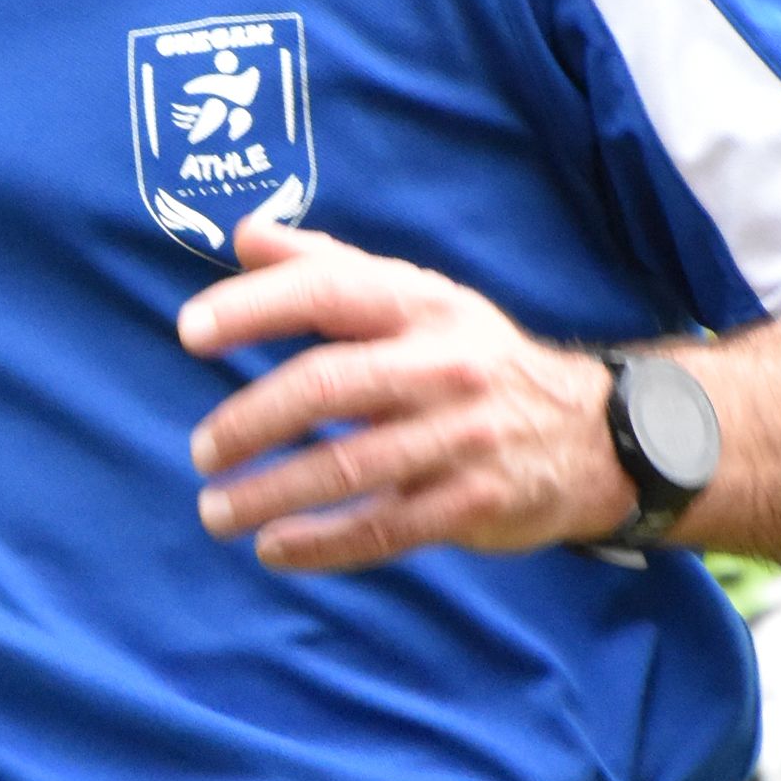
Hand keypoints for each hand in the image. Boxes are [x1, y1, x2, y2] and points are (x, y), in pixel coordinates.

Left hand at [179, 218, 623, 570]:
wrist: (591, 432)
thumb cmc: (473, 358)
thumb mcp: (417, 298)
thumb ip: (328, 266)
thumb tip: (245, 233)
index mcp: (423, 305)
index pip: (327, 293)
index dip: (253, 307)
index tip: (189, 333)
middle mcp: (443, 365)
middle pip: (327, 386)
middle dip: (249, 420)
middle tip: (200, 450)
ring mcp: (461, 438)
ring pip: (346, 468)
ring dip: (269, 494)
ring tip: (215, 511)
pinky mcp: (472, 503)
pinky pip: (383, 529)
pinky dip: (321, 544)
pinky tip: (274, 547)